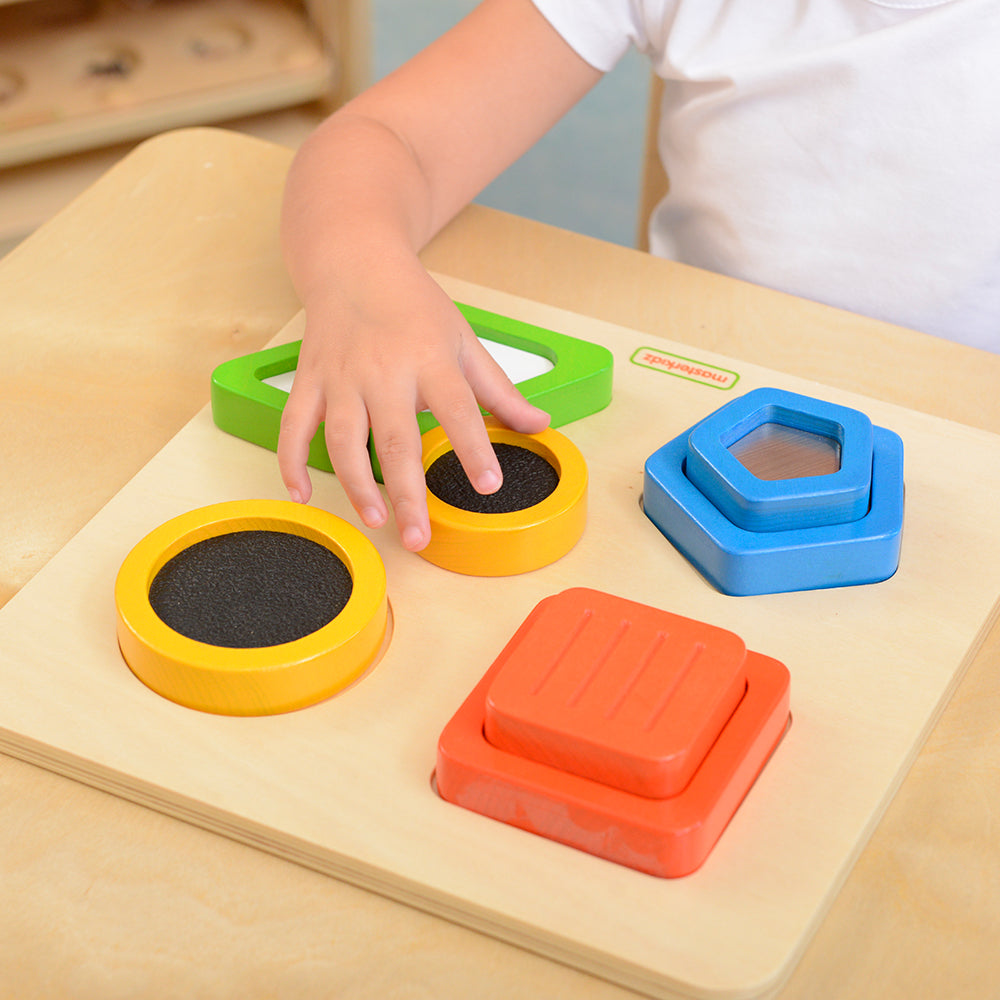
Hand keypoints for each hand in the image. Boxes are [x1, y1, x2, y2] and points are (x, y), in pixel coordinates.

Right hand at [277, 263, 549, 550]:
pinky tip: (300, 495)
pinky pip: (293, 426)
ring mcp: (340, 377)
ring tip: (374, 520)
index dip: (473, 447)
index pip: (457, 407)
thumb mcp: (464, 340)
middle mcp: (383, 370)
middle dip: (407, 491)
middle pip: (395, 437)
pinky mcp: (308, 380)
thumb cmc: (414, 306)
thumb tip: (540, 425)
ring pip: (342, 438)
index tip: (488, 484)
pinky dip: (291, 461)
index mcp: (429, 358)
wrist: (354, 262)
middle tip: (418, 536)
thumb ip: (500, 390)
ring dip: (355, 483)